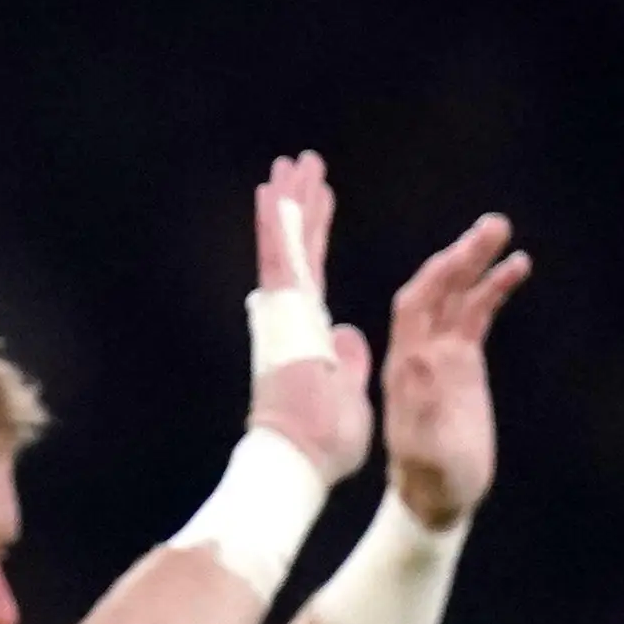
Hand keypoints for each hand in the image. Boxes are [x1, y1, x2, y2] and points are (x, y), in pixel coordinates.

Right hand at [246, 152, 374, 484]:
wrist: (299, 458)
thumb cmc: (322, 442)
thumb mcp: (349, 393)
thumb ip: (347, 360)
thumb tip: (348, 335)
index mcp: (310, 333)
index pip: (315, 273)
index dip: (316, 237)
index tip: (318, 203)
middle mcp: (292, 319)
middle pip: (300, 250)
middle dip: (302, 208)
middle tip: (300, 167)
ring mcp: (284, 316)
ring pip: (288, 246)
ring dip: (289, 204)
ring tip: (291, 164)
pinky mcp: (283, 317)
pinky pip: (281, 261)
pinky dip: (276, 226)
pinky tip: (274, 191)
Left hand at [379, 212, 531, 526]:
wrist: (436, 499)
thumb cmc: (432, 483)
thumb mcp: (427, 453)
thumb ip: (421, 413)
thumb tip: (417, 365)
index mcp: (406, 370)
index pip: (415, 308)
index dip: (437, 276)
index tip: (465, 252)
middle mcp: (419, 354)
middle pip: (436, 291)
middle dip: (461, 256)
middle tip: (494, 224)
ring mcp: (441, 355)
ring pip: (457, 297)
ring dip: (478, 263)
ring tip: (505, 231)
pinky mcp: (462, 362)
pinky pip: (476, 314)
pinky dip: (493, 289)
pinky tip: (517, 266)